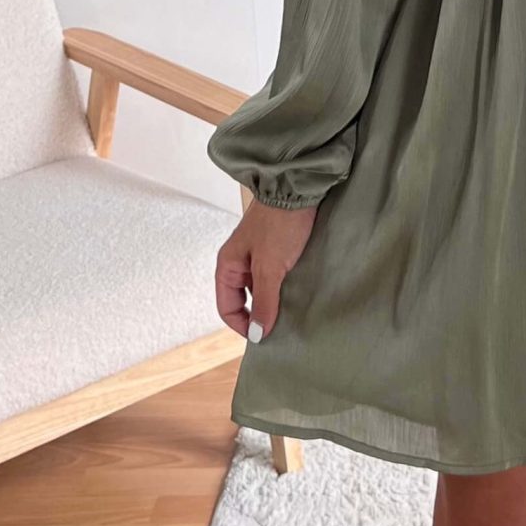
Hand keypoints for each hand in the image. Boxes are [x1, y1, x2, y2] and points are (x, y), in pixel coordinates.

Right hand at [215, 197, 317, 340]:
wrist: (298, 188)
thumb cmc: (279, 224)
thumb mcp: (270, 267)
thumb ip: (264, 301)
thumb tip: (257, 334)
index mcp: (228, 265)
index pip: (227, 307)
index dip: (242, 325)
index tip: (263, 337)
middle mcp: (240, 262)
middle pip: (244, 300)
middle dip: (259, 315)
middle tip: (280, 328)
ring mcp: (259, 255)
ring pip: (262, 289)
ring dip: (274, 301)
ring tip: (292, 312)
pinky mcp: (278, 249)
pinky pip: (276, 277)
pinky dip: (285, 288)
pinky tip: (299, 293)